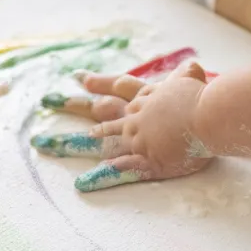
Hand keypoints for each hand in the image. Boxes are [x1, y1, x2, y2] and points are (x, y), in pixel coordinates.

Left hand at [31, 62, 212, 191]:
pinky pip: (117, 171)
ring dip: (68, 143)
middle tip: (46, 100)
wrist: (208, 116)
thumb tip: (192, 66)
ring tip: (42, 144)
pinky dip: (99, 178)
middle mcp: (135, 116)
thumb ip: (188, 76)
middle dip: (71, 106)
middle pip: (98, 110)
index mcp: (146, 97)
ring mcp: (136, 139)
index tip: (77, 77)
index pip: (117, 87)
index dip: (98, 82)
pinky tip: (81, 184)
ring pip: (96, 140)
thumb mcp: (194, 81)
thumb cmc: (205, 98)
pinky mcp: (143, 160)